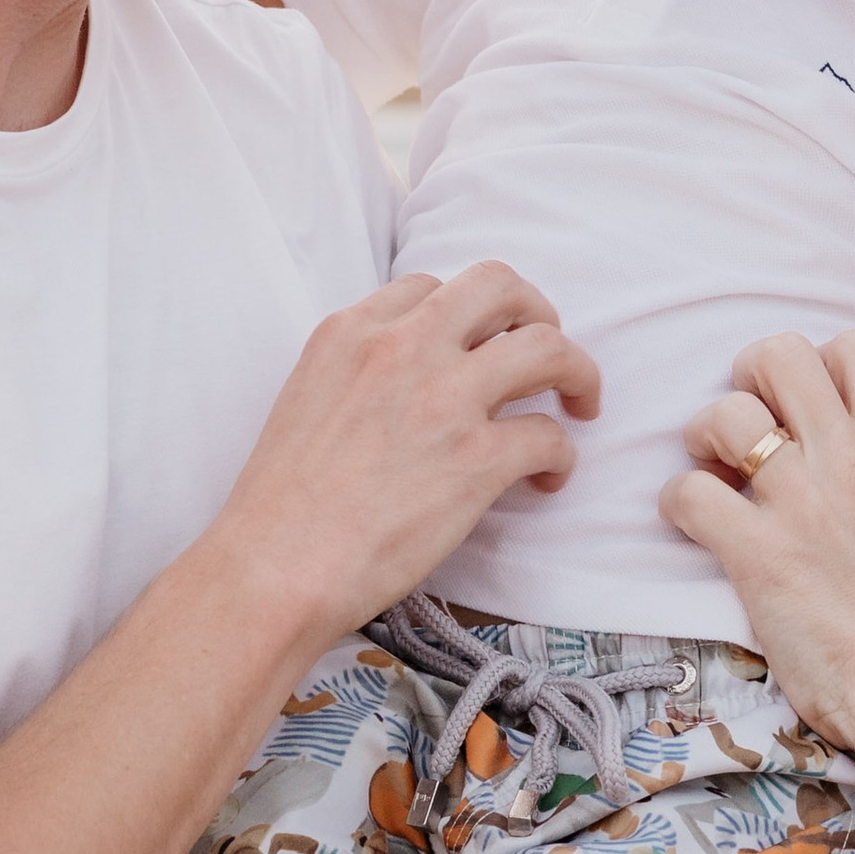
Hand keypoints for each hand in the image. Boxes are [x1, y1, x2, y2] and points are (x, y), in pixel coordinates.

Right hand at [231, 263, 599, 648]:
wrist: (274, 567)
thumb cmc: (279, 507)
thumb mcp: (305, 399)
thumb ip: (358, 373)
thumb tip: (404, 390)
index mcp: (352, 331)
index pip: (430, 286)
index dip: (464, 314)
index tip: (476, 347)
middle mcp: (403, 348)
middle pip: (499, 286)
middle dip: (536, 311)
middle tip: (546, 353)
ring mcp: (444, 399)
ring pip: (547, 347)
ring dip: (577, 371)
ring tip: (580, 402)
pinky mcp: (476, 460)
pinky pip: (550, 436)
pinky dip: (562, 456)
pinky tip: (546, 478)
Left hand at [665, 330, 854, 792]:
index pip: (854, 348)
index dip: (821, 363)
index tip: (808, 407)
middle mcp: (846, 462)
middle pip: (780, 355)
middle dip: (751, 375)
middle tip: (749, 421)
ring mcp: (800, 505)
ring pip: (726, 413)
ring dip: (707, 434)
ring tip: (716, 469)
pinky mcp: (757, 555)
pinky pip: (690, 493)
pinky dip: (679, 501)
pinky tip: (695, 522)